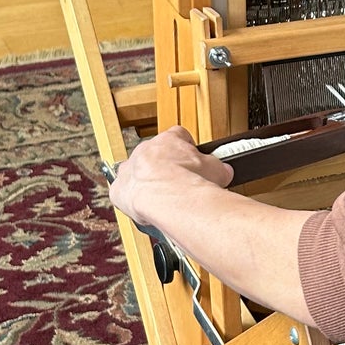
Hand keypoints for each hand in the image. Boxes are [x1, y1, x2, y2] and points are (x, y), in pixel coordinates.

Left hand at [108, 126, 232, 231]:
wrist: (170, 197)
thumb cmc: (192, 182)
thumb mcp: (215, 170)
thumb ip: (217, 167)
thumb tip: (225, 171)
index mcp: (170, 140)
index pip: (178, 136)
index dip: (185, 149)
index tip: (190, 161)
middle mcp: (147, 149)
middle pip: (154, 155)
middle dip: (164, 168)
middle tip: (176, 184)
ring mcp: (130, 168)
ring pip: (134, 171)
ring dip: (144, 182)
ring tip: (158, 198)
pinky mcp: (119, 188)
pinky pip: (122, 192)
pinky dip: (131, 200)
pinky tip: (143, 209)